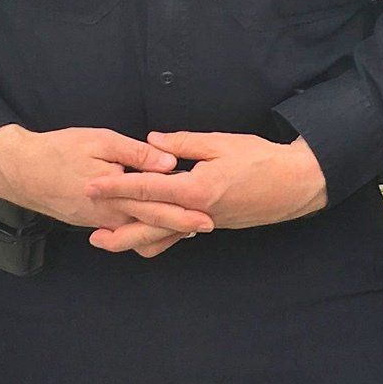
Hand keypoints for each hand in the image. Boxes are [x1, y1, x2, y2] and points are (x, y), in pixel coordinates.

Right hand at [0, 124, 213, 258]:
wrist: (19, 171)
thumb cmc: (59, 151)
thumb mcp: (101, 141)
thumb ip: (137, 154)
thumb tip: (169, 163)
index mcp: (115, 197)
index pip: (157, 208)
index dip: (184, 213)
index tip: (207, 216)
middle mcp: (109, 216)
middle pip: (151, 226)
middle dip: (179, 226)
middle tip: (206, 225)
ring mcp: (98, 222)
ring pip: (135, 232)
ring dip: (159, 229)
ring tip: (184, 223)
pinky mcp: (89, 222)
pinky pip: (120, 231)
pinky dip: (139, 228)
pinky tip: (151, 219)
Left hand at [85, 130, 327, 234]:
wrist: (294, 184)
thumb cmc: (261, 159)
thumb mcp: (221, 142)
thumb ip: (183, 144)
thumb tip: (152, 142)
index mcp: (196, 188)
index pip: (147, 188)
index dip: (116, 187)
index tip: (91, 186)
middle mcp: (196, 213)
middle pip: (147, 226)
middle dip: (115, 227)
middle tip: (87, 231)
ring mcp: (203, 223)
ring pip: (161, 238)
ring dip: (132, 240)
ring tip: (107, 241)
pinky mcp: (210, 226)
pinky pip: (177, 237)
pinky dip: (157, 238)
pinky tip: (144, 234)